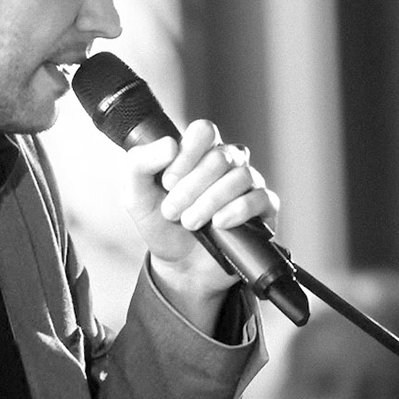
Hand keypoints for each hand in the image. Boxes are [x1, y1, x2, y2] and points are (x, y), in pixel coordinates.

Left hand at [124, 119, 279, 325]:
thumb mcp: (135, 194)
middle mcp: (228, 163)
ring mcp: (248, 185)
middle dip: (191, 187)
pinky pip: (261, 198)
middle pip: (221, 157)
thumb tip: (170, 144)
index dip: (186, 154)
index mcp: (200, 152)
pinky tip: (219, 223)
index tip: (167, 181)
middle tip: (172, 211)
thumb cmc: (160, 225)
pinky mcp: (263, 210)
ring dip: (210, 201)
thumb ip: (139, 163)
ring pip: (241, 176)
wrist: (178, 267)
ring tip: (190, 223)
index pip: (204, 131)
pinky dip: (238, 210)